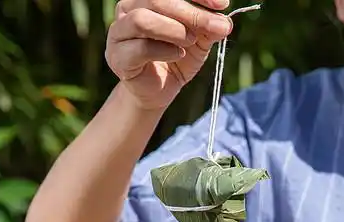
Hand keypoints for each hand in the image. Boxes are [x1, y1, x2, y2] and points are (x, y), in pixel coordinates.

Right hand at [106, 0, 232, 110]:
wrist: (157, 90)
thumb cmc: (175, 57)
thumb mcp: (198, 40)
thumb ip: (208, 29)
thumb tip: (224, 21)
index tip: (222, 4)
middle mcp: (127, 9)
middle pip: (156, 0)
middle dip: (192, 13)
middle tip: (217, 26)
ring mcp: (119, 32)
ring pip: (142, 20)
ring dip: (174, 29)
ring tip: (191, 40)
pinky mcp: (118, 57)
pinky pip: (140, 48)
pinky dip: (165, 50)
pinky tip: (179, 54)